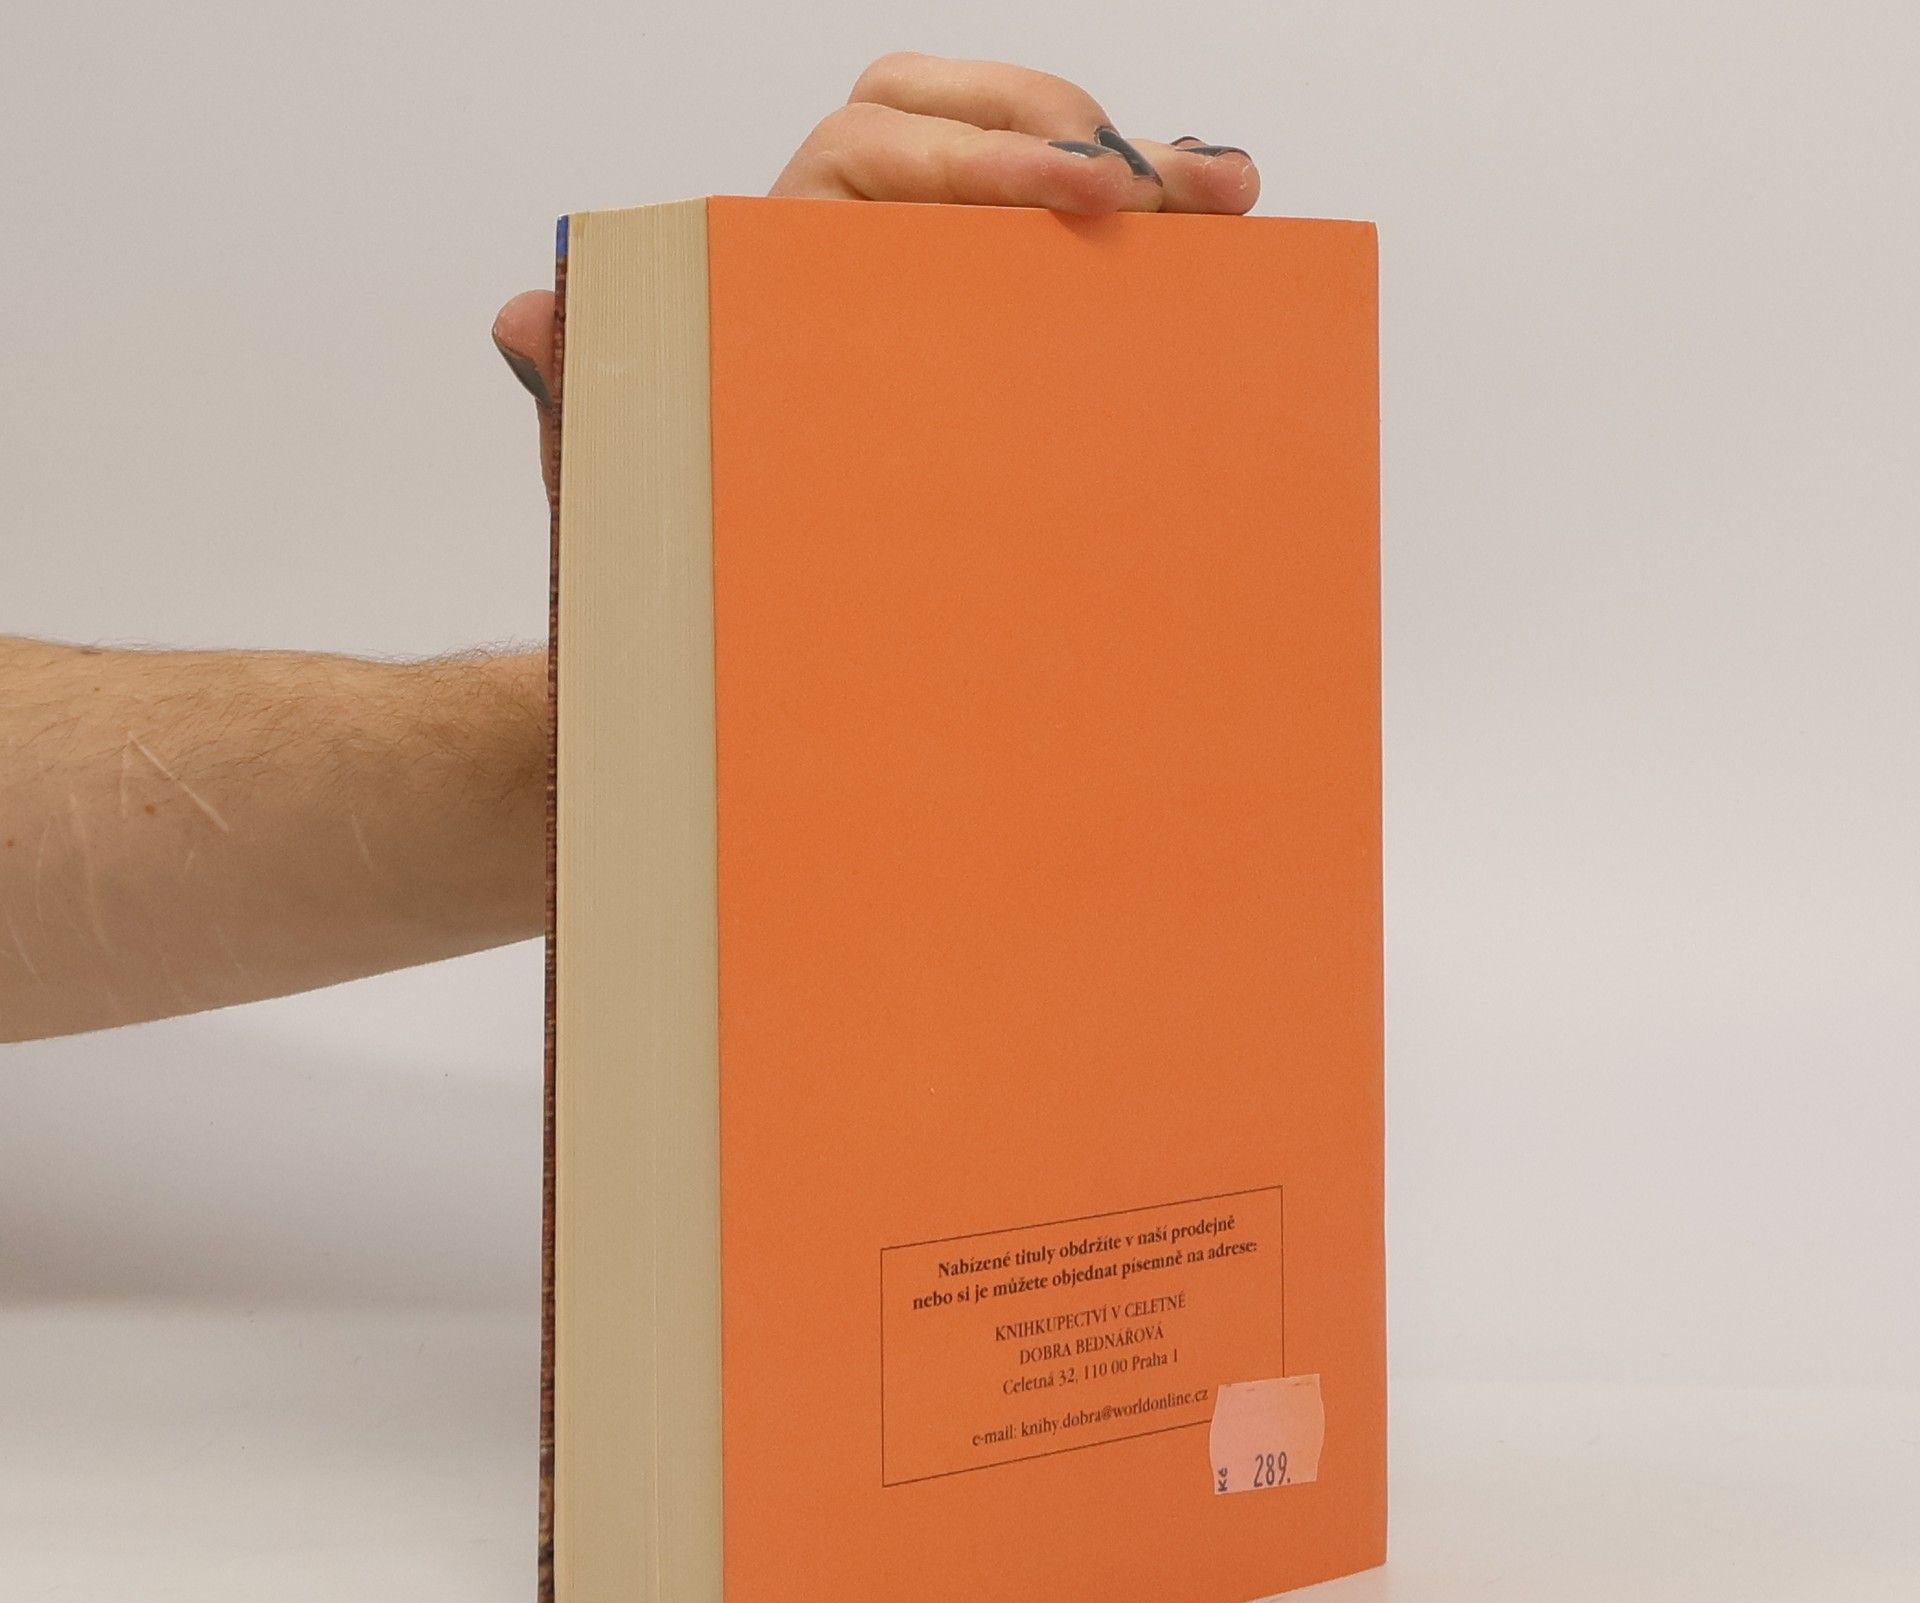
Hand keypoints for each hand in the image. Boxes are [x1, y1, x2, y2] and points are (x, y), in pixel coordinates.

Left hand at [490, 53, 1258, 498]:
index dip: (980, 154)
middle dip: (1075, 134)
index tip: (1075, 191)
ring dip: (1133, 172)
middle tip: (1174, 190)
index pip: (877, 149)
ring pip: (1027, 184)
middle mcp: (848, 256)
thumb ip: (592, 390)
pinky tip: (1215, 249)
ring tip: (1228, 199)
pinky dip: (1137, 252)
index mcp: (771, 263)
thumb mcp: (622, 480)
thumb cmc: (654, 556)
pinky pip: (1060, 272)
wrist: (691, 653)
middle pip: (967, 125)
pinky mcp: (982, 349)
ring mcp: (922, 299)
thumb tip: (537, 318)